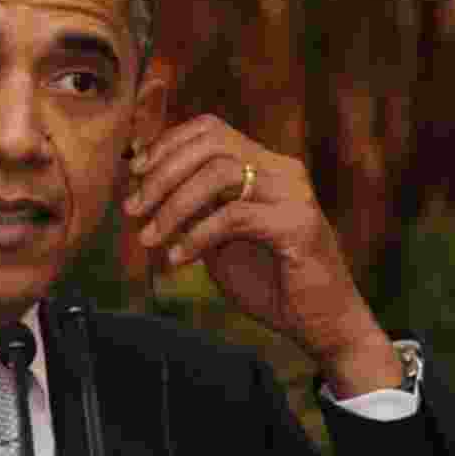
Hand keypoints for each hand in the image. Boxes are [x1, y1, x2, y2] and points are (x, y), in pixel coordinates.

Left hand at [123, 114, 400, 396]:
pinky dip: (196, 236)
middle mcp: (283, 170)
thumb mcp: (219, 239)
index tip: (134, 174)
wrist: (322, 326)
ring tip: (148, 239)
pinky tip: (176, 260)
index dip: (167, 145)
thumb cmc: (270, 283)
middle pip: (212, 143)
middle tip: (132, 210)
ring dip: (174, 205)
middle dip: (162, 174)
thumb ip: (193, 210)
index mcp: (265, 166)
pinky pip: (234, 216)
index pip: (210, 129)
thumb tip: (142, 186)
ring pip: (220, 173)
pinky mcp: (298, 225)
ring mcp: (294, 194)